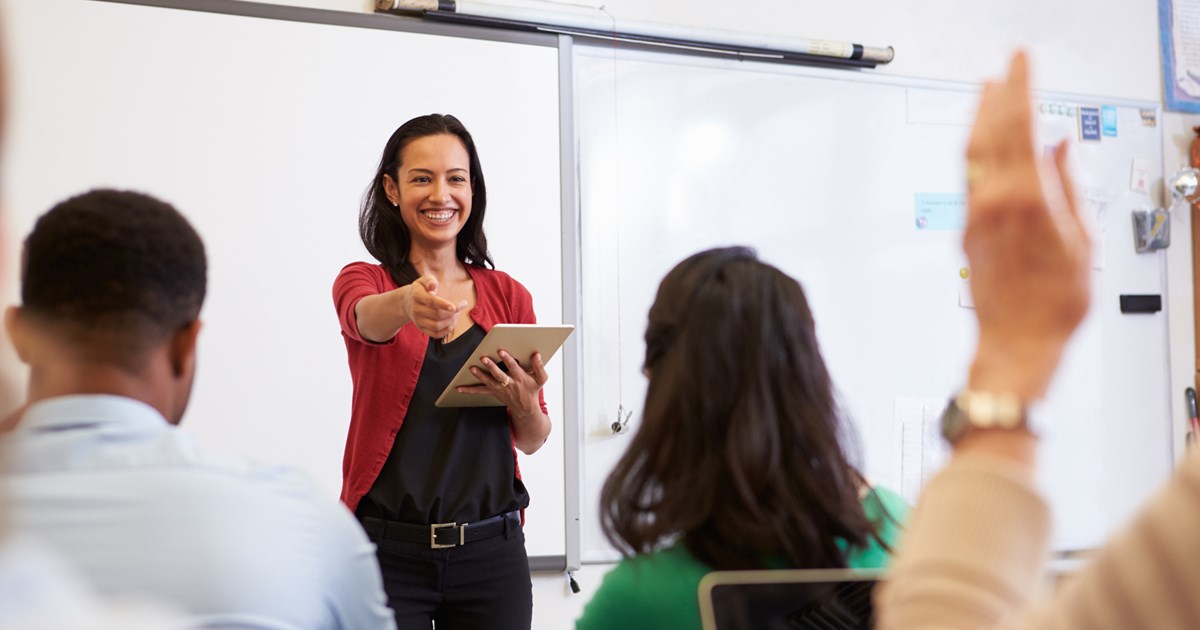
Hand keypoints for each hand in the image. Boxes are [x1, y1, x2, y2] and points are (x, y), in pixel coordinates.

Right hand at [404, 274, 465, 339]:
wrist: (407, 302)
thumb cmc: (421, 289)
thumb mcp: (423, 280)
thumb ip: (430, 280)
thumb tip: (433, 285)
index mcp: (417, 295)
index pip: (430, 301)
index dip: (443, 304)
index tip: (454, 307)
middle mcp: (416, 309)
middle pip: (437, 315)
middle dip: (453, 312)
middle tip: (461, 306)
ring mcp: (418, 321)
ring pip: (437, 326)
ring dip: (451, 322)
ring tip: (457, 314)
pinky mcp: (421, 329)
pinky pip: (435, 334)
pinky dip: (446, 330)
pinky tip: (452, 323)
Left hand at [458, 350, 547, 415]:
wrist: (525, 409)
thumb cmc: (532, 390)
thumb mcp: (541, 379)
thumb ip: (539, 367)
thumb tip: (536, 355)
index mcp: (520, 378)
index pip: (513, 367)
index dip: (507, 359)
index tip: (501, 351)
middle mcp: (509, 384)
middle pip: (499, 375)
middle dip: (491, 367)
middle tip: (483, 358)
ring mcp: (500, 389)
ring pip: (488, 382)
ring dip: (479, 375)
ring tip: (472, 368)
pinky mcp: (493, 392)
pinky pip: (480, 391)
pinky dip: (469, 390)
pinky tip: (458, 388)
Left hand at [964, 52, 1091, 400]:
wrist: (1016, 344)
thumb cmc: (1053, 306)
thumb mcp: (1081, 241)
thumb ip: (1069, 185)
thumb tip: (1063, 147)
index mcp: (1027, 199)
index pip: (1020, 127)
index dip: (1020, 88)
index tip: (1021, 62)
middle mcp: (993, 203)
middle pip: (990, 133)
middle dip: (998, 94)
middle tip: (1005, 67)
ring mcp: (975, 216)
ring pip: (971, 154)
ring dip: (979, 118)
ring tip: (987, 92)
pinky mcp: (966, 230)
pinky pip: (968, 177)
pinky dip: (976, 150)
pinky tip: (982, 142)